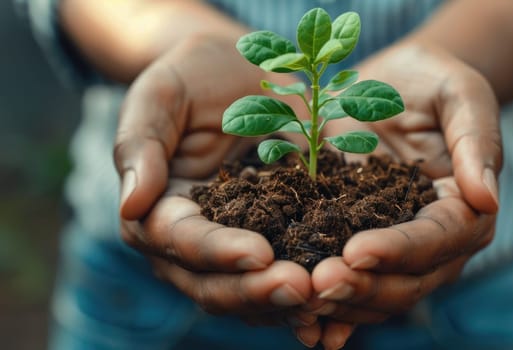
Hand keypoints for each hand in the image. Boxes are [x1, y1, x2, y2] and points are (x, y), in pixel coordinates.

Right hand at [113, 34, 314, 327]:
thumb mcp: (161, 95)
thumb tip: (132, 204)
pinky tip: (342, 297)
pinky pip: (288, 273)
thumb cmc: (194, 77)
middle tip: (303, 289)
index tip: (258, 254)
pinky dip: (311, 293)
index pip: (181, 240)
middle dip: (257, 291)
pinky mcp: (276, 239)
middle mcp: (194, 240)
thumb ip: (141, 144)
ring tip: (328, 297)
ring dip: (287, 303)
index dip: (217, 252)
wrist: (238, 74)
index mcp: (160, 208)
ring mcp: (236, 245)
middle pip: (215, 282)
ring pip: (251, 291)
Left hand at [315, 42, 501, 348]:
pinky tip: (301, 326)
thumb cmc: (432, 83)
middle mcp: (434, 241)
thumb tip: (487, 198)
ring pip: (377, 294)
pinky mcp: (360, 244)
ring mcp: (395, 248)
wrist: (394, 85)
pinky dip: (330, 312)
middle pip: (408, 281)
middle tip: (318, 283)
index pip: (438, 239)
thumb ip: (475, 141)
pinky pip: (350, 284)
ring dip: (341, 304)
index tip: (357, 252)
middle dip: (364, 287)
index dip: (400, 250)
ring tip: (300, 299)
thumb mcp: (459, 95)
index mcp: (465, 208)